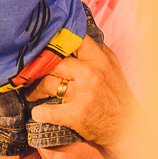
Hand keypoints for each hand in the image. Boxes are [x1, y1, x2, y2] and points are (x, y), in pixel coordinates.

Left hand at [28, 36, 140, 154]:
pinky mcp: (75, 115)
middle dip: (39, 68)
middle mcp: (89, 73)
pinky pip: (47, 111)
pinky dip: (39, 113)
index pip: (73, 40)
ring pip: (47, 83)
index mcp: (98, 59)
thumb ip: (96, 49)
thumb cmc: (117, 95)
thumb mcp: (112, 66)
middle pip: (53, 62)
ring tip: (32, 93)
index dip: (56, 40)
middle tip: (31, 73)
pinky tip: (37, 112)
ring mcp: (81, 94)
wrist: (126, 126)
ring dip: (35, 90)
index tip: (44, 44)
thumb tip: (78, 32)